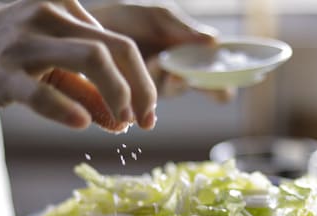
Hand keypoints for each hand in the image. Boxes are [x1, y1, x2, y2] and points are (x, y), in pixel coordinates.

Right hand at [0, 0, 156, 130]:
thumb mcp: (48, 71)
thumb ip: (85, 92)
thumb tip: (123, 121)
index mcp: (61, 8)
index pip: (119, 44)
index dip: (142, 82)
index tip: (148, 115)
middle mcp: (46, 15)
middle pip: (115, 48)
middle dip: (140, 89)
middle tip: (145, 123)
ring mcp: (22, 41)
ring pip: (91, 59)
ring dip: (117, 95)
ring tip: (122, 124)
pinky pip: (41, 91)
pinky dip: (67, 109)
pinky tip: (82, 125)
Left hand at [90, 2, 235, 102]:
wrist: (87, 28)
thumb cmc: (127, 20)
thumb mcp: (158, 17)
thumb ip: (183, 29)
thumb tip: (215, 41)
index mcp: (191, 56)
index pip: (217, 74)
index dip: (226, 83)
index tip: (229, 86)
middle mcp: (178, 76)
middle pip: (205, 89)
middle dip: (209, 88)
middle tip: (208, 81)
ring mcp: (157, 88)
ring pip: (174, 89)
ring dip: (171, 77)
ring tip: (158, 62)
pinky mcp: (135, 97)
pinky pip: (149, 94)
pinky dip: (148, 80)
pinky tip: (144, 68)